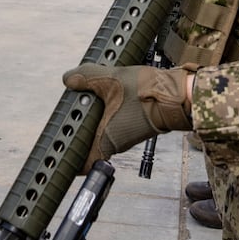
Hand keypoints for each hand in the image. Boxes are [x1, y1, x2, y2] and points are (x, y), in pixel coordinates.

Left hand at [61, 64, 191, 168]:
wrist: (178, 94)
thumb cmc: (145, 93)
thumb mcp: (110, 79)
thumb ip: (87, 77)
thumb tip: (68, 79)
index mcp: (105, 140)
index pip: (82, 162)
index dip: (70, 158)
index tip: (60, 148)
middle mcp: (116, 143)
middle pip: (90, 142)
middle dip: (80, 129)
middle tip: (70, 114)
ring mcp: (127, 135)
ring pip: (103, 130)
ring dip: (96, 118)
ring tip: (88, 98)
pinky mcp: (136, 125)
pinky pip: (116, 122)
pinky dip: (109, 112)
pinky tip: (108, 94)